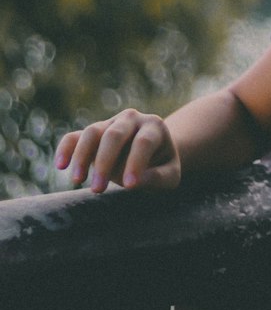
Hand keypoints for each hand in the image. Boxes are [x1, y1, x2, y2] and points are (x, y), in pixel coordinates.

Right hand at [55, 110, 180, 193]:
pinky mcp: (94, 133)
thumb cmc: (162, 165)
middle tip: (98, 190)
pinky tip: (60, 165)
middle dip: (105, 161)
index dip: (136, 162)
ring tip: (78, 181)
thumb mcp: (170, 175)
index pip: (144, 142)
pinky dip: (66, 148)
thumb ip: (157, 178)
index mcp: (155, 127)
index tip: (129, 186)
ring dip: (82, 155)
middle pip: (115, 134)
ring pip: (92, 132)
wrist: (153, 151)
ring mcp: (111, 123)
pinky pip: (75, 136)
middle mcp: (132, 119)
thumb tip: (134, 182)